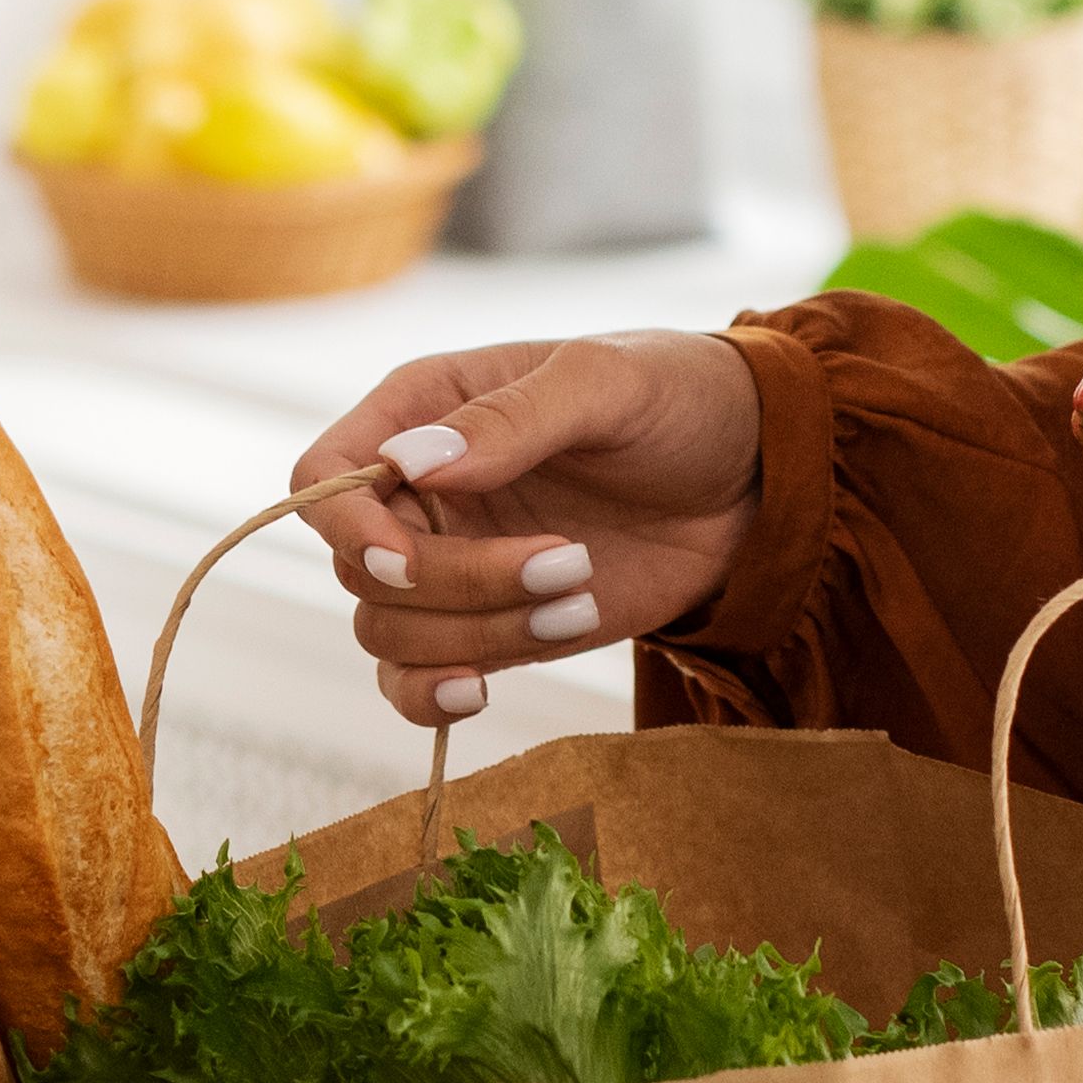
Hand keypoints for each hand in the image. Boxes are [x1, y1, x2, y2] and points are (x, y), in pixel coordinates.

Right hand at [286, 328, 762, 728]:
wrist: (757, 477)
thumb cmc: (680, 399)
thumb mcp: (608, 382)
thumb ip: (512, 418)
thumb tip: (414, 462)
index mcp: (425, 412)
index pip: (324, 478)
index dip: (348, 526)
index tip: (413, 552)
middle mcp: (421, 495)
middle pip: (363, 570)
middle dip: (456, 583)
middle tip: (567, 561)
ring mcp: (454, 567)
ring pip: (392, 635)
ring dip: (479, 635)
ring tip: (580, 594)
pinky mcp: (490, 630)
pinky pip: (417, 685)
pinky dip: (435, 700)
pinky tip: (483, 690)